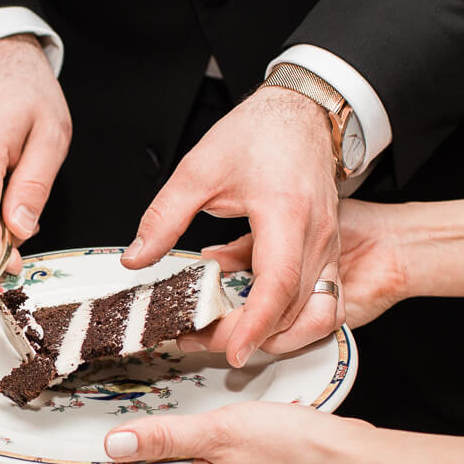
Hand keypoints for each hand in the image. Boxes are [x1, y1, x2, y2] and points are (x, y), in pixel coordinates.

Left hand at [75, 402, 364, 463]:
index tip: (60, 461)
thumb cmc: (293, 446)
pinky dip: (184, 451)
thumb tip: (112, 447)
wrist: (352, 463)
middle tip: (86, 434)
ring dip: (152, 453)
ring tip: (126, 427)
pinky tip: (184, 430)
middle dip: (117, 461)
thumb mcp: (219, 432)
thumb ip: (164, 438)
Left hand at [124, 88, 339, 366]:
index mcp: (286, 212)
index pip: (277, 285)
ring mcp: (328, 244)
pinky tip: (248, 302)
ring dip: (275, 332)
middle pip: (292, 308)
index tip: (232, 351)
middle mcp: (316, 234)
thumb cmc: (259, 132)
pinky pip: (319, 298)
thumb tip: (135, 259)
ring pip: (314, 311)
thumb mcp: (199, 169)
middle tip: (201, 339)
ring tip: (227, 331)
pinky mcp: (327, 249)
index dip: (255, 325)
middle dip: (249, 335)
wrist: (301, 112)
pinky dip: (289, 314)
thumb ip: (164, 217)